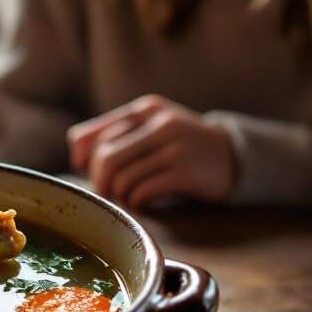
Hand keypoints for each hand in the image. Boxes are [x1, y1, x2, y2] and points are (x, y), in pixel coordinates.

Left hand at [67, 95, 235, 209]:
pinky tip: (145, 201)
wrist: (234, 154)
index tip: (86, 171)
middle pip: (105, 157)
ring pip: (122, 178)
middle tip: (107, 193)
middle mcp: (158, 123)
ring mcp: (174, 147)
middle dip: (99, 182)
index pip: (94, 135)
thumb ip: (118, 135)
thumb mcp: (152, 128)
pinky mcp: (185, 172)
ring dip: (119, 195)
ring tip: (129, 197)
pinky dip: (137, 202)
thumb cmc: (181, 145)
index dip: (82, 158)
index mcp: (145, 109)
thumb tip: (77, 156)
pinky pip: (142, 192)